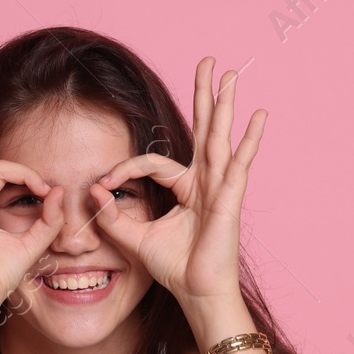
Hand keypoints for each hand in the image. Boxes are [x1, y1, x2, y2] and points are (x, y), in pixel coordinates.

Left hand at [91, 57, 266, 314]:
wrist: (196, 293)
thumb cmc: (175, 268)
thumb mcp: (134, 238)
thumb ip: (112, 214)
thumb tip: (94, 189)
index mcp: (186, 189)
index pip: (153, 163)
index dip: (126, 169)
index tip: (105, 182)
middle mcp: (205, 182)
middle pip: (203, 129)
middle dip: (204, 95)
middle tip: (209, 61)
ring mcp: (220, 188)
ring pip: (219, 138)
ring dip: (223, 105)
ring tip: (231, 73)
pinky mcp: (229, 199)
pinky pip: (238, 164)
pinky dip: (249, 140)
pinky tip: (258, 116)